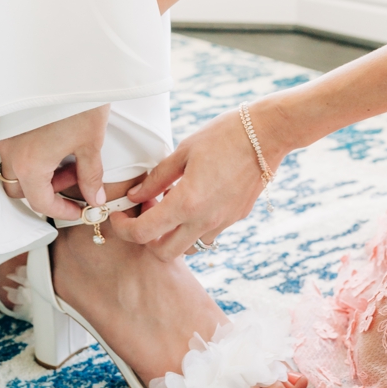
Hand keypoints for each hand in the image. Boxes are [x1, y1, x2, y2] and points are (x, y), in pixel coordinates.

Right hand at [0, 106, 109, 219]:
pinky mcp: (9, 126)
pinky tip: (56, 146)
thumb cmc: (78, 102)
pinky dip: (33, 158)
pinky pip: (15, 152)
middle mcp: (12, 153)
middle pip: (21, 189)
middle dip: (47, 192)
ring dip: (40, 175)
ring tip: (68, 160)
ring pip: (16, 171)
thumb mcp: (90, 142)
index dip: (63, 211)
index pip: (40, 202)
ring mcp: (7, 138)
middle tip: (73, 182)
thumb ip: (91, 176)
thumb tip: (95, 198)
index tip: (80, 210)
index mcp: (30, 164)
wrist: (69, 66)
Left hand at [112, 103, 289, 260]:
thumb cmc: (223, 136)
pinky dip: (192, 227)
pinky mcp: (236, 218)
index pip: (143, 234)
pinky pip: (207, 235)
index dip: (124, 229)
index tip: (119, 216)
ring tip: (167, 206)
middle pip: (163, 252)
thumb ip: (156, 179)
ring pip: (188, 248)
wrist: (267, 134)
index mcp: (186, 203)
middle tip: (143, 212)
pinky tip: (191, 202)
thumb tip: (134, 197)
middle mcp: (205, 220)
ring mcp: (223, 223)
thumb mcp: (182, 153)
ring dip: (171, 236)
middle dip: (146, 239)